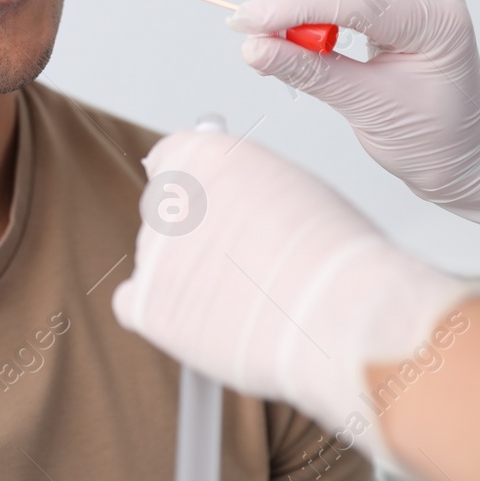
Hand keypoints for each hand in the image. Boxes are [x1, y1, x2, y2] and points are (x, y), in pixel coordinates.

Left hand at [112, 128, 469, 467]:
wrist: (343, 315)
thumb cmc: (337, 258)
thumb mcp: (295, 191)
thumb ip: (247, 188)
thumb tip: (234, 202)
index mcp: (203, 155)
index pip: (170, 162)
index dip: (194, 191)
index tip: (208, 210)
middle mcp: (169, 195)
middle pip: (166, 217)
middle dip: (196, 241)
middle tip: (245, 269)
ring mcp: (151, 250)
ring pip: (159, 266)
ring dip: (191, 283)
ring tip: (253, 303)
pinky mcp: (144, 304)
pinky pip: (136, 307)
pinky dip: (166, 319)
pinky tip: (211, 325)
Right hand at [228, 0, 479, 254]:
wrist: (467, 155)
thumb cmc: (435, 140)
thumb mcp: (368, 110)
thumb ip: (310, 73)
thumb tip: (256, 48)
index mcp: (437, 20)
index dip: (292, 7)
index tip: (245, 21)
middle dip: (291, 3)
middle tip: (249, 34)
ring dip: (298, 8)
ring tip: (271, 44)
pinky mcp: (395, 6)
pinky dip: (312, 14)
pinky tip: (295, 39)